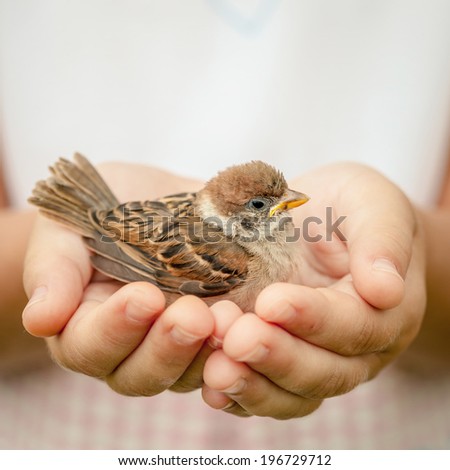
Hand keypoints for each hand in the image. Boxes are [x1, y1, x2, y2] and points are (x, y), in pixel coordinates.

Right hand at [22, 162, 216, 394]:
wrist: (158, 197)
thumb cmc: (106, 208)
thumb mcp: (71, 225)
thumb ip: (54, 270)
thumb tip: (40, 319)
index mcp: (84, 325)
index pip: (89, 347)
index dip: (115, 330)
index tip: (144, 296)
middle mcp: (129, 346)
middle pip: (139, 374)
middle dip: (166, 347)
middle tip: (193, 315)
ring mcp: (174, 345)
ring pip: (185, 375)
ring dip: (207, 353)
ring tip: (228, 318)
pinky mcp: (212, 335)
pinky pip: (224, 359)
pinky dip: (237, 350)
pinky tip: (251, 327)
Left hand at [201, 163, 425, 417]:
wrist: (320, 222)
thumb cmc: (346, 208)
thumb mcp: (369, 202)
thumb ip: (381, 238)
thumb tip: (385, 289)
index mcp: (383, 309)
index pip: (355, 325)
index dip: (314, 318)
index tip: (271, 301)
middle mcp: (354, 348)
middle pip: (324, 371)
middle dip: (278, 357)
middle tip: (237, 339)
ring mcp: (316, 362)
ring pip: (293, 395)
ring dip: (253, 385)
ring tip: (216, 370)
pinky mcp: (281, 366)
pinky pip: (266, 395)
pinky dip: (239, 397)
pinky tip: (210, 388)